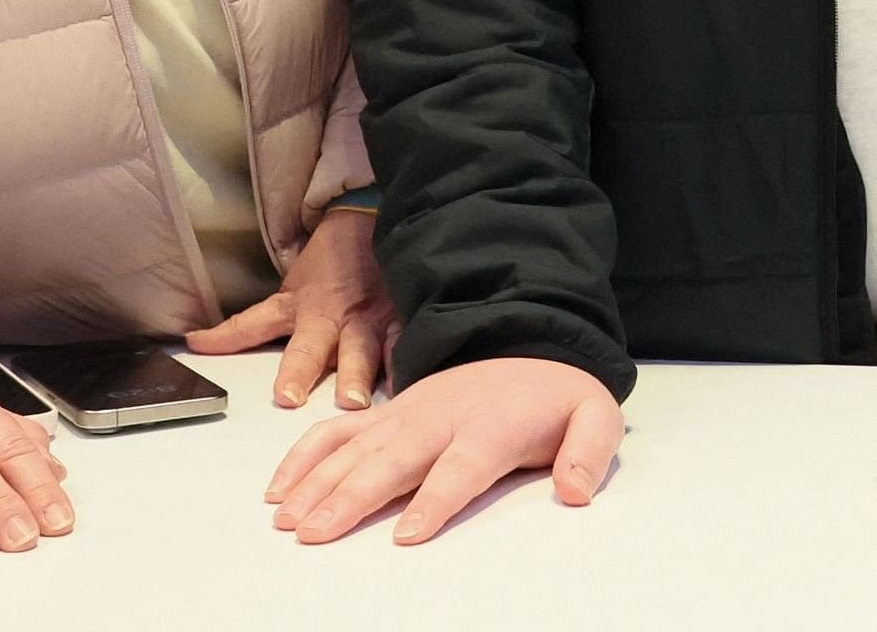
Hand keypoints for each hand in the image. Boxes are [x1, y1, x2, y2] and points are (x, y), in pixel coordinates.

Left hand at [186, 205, 394, 410]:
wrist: (375, 216)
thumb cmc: (334, 257)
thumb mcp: (294, 284)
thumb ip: (260, 319)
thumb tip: (194, 340)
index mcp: (297, 306)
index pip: (251, 323)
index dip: (225, 336)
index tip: (196, 343)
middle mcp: (328, 316)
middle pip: (309, 347)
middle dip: (297, 371)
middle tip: (287, 397)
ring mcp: (366, 318)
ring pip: (360, 350)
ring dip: (355, 376)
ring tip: (353, 402)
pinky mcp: (400, 317)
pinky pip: (404, 342)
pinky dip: (405, 363)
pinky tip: (408, 386)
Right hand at [263, 356, 621, 546]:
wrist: (532, 341)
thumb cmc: (556, 395)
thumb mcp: (595, 417)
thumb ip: (588, 454)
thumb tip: (575, 492)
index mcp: (491, 425)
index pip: (460, 468)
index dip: (433, 501)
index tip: (406, 534)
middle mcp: (440, 418)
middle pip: (391, 461)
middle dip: (352, 497)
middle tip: (317, 531)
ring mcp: (406, 413)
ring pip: (354, 448)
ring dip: (318, 482)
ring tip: (288, 518)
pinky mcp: (386, 412)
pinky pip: (336, 430)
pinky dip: (304, 455)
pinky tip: (281, 487)